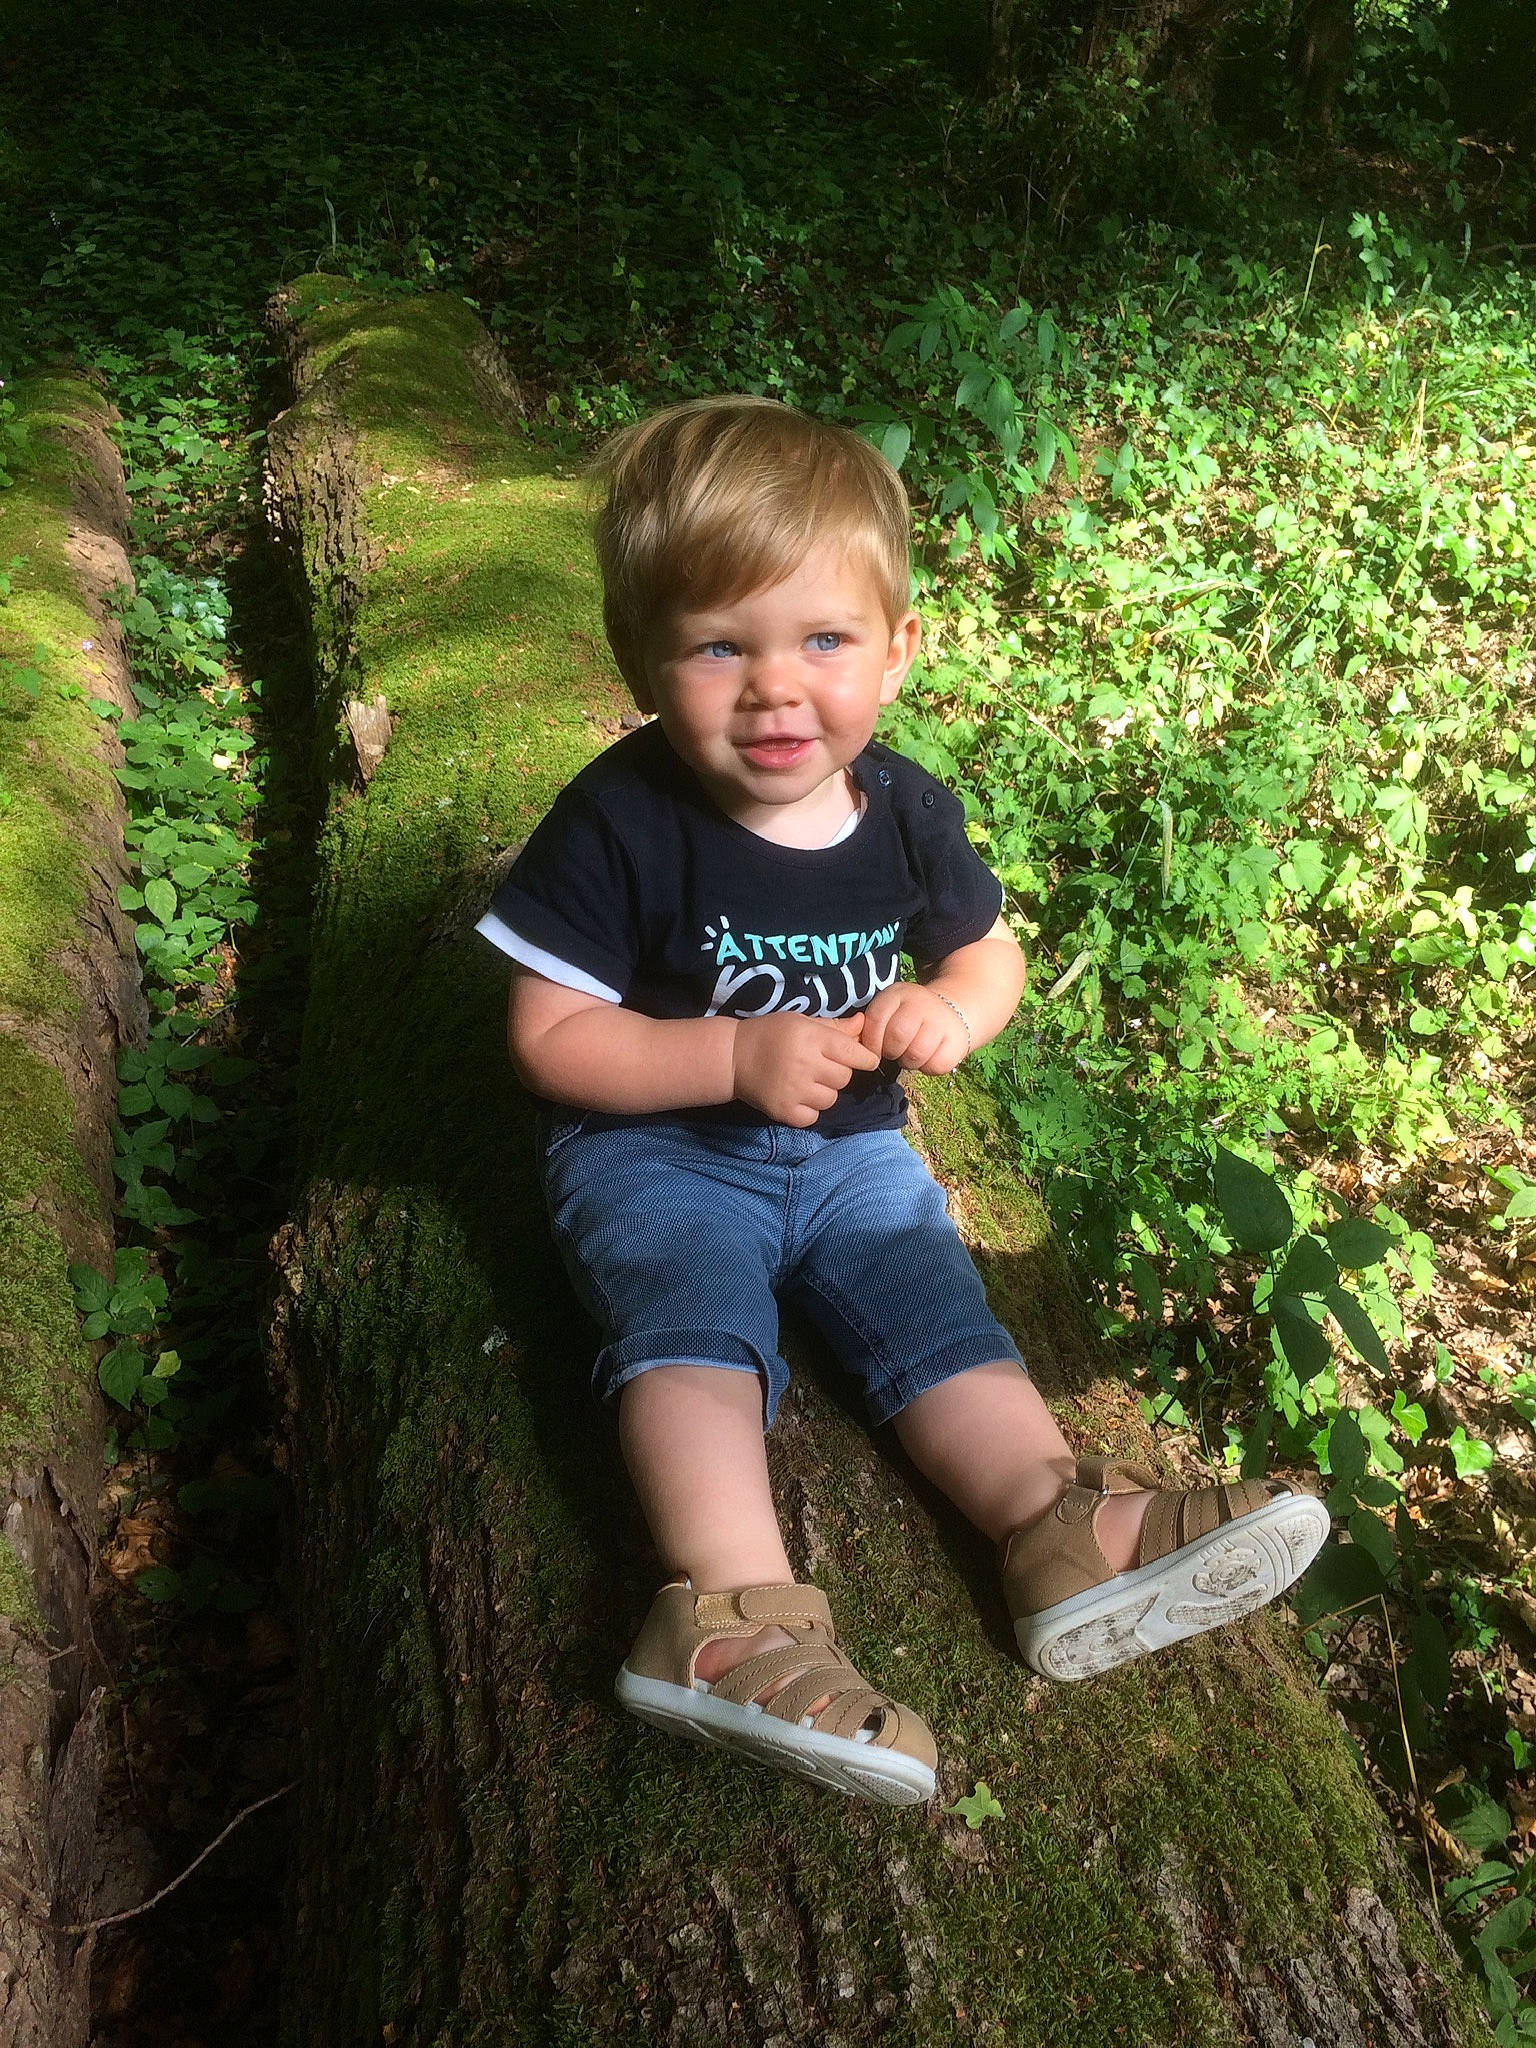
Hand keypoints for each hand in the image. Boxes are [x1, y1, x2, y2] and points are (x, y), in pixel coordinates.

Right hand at [730, 1013, 880, 1126]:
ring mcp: (794, 1090)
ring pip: (831, 1099)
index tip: (866, 1060)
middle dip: (838, 1073)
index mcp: (811, 1038)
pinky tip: (797, 1096)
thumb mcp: (801, 1022)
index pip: (852, 1053)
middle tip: (821, 1066)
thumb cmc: (770, 1034)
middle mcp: (805, 1065)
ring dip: (824, 1091)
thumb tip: (863, 1024)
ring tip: (807, 1081)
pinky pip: (813, 1116)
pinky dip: (809, 1109)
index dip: (865, 1058)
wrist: (732, 1057)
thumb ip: (834, 1026)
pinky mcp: (784, 1111)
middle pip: (844, 1078)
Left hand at [857, 982, 968, 1073]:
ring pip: (916, 1053)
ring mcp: (941, 1020)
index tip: (874, 1050)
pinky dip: (928, 1068)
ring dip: (909, 1062)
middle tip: (895, 1051)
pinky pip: (935, 1065)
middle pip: (897, 1036)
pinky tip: (928, 1058)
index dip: (870, 1041)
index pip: (876, 1018)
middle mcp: (920, 1003)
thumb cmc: (910, 1017)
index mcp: (898, 994)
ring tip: (911, 1054)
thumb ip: (871, 1025)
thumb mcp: (890, 1010)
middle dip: (891, 1051)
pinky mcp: (956, 1040)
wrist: (953, 1009)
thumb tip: (856, 1048)